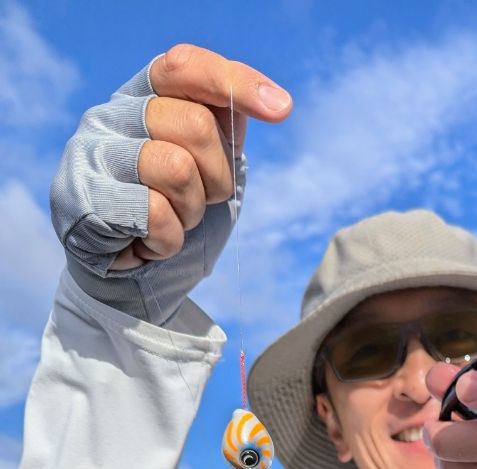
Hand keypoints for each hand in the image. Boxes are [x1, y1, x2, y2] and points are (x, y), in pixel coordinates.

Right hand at [114, 45, 290, 268]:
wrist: (133, 283)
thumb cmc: (173, 219)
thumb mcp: (210, 171)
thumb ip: (225, 131)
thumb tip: (272, 102)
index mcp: (144, 100)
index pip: (185, 68)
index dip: (235, 83)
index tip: (282, 109)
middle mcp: (113, 115)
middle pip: (195, 125)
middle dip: (216, 177)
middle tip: (198, 202)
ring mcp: (94, 152)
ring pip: (177, 168)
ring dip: (190, 211)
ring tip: (171, 221)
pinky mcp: (85, 196)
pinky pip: (155, 213)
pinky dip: (168, 240)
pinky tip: (148, 243)